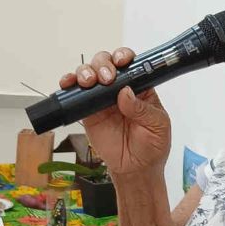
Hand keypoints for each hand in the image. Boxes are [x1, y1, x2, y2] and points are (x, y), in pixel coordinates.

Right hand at [59, 49, 170, 175]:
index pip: (130, 63)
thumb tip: (126, 93)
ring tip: (88, 82)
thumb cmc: (152, 146)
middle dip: (103, 64)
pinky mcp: (87, 112)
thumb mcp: (157, 126)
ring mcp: (101, 99)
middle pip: (106, 63)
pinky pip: (75, 95)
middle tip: (106, 79)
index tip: (121, 61)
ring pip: (89, 73)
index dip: (123, 56)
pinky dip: (69, 85)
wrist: (135, 169)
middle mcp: (119, 88)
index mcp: (139, 87)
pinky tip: (67, 84)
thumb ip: (143, 109)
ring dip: (85, 71)